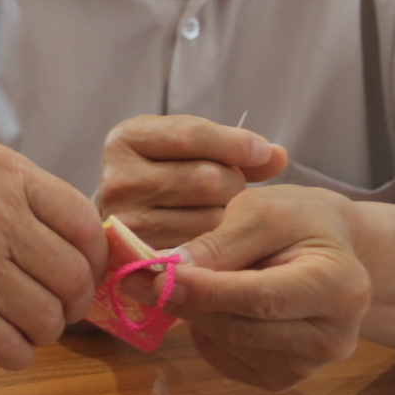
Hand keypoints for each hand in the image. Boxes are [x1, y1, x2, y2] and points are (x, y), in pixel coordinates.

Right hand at [0, 141, 106, 370]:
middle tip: (53, 310)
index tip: (81, 276)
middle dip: (71, 305)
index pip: (86, 225)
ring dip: (41, 333)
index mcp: (5, 171)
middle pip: (75, 278)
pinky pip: (11, 348)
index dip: (94, 261)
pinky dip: (15, 355)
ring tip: (18, 325)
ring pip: (47, 320)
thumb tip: (81, 247)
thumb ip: (21, 198)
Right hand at [98, 115, 287, 249]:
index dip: (235, 143)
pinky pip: (204, 251)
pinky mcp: (142, 259)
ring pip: (210, 219)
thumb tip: (276, 156)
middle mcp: (118, 179)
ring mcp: (127, 222)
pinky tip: (213, 238)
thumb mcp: (188, 149)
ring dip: (226, 218)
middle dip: (232, 184)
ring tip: (215, 213)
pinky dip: (216, 245)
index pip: (191, 135)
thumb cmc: (166, 177)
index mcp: (127, 138)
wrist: (127, 221)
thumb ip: (233, 150)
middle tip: (228, 192)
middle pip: (207, 179)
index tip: (264, 152)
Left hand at [162, 185, 371, 391]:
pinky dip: (205, 331)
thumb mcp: (262, 211)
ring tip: (174, 281)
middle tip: (135, 277)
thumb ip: (219, 242)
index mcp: (339, 287)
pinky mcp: (282, 380)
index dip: (207, 291)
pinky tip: (210, 303)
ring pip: (228, 345)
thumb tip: (172, 270)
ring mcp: (309, 366)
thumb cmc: (297, 221)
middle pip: (242, 327)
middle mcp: (333, 338)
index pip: (262, 298)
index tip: (160, 276)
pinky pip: (226, 360)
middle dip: (185, 301)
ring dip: (192, 314)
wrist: (330, 250)